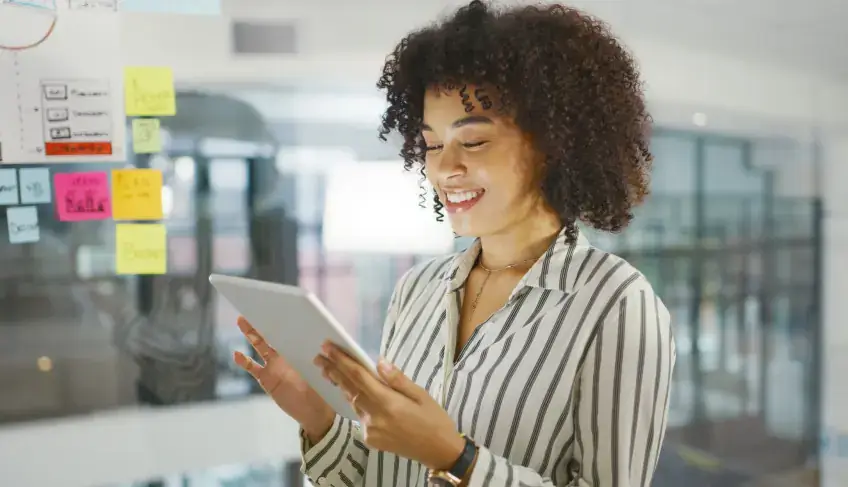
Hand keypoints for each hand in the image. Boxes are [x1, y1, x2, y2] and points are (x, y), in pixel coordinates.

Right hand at [233, 316, 334, 441]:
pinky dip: (244, 362)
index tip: (277, 306)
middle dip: (263, 320)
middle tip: (253, 306)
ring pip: (260, 346)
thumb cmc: (323, 389)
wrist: (315, 411)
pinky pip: (253, 368)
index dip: (283, 319)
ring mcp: (275, 366)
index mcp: (300, 350)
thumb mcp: (323, 371)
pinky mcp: (267, 379)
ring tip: (241, 320)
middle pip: (272, 334)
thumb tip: (322, 346)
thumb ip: (317, 359)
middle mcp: (286, 355)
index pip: (290, 330)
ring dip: (251, 334)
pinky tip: (236, 354)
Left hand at [315, 342, 464, 470]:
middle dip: (333, 370)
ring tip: (328, 370)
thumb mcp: (421, 394)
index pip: (358, 377)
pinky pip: (359, 415)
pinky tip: (350, 391)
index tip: (327, 347)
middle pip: (349, 389)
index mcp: (388, 403)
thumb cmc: (434, 419)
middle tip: (319, 356)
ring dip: (340, 385)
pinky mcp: (370, 438)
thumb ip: (397, 379)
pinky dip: (354, 400)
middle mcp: (374, 417)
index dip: (341, 361)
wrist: (438, 451)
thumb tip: (378, 362)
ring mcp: (370, 430)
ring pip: (352, 402)